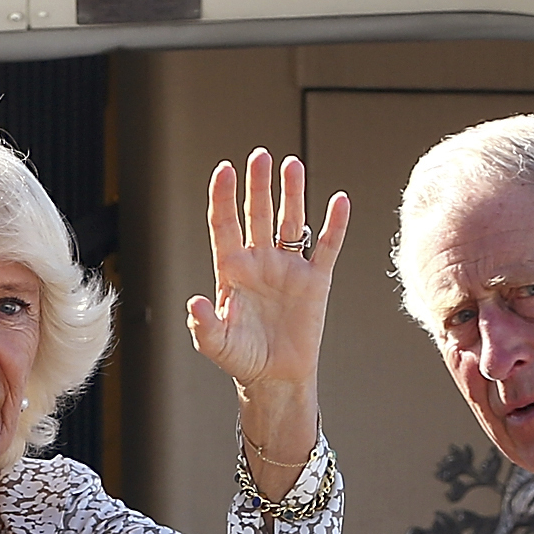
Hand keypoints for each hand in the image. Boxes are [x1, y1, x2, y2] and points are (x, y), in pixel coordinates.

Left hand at [186, 150, 348, 402]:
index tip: (225, 170)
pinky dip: (335, 225)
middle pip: (257, 213)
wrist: (276, 378)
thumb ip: (203, 324)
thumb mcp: (216, 344)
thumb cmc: (242, 359)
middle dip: (258, 185)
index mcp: (232, 270)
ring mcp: (288, 269)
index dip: (224, 196)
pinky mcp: (316, 282)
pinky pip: (327, 247)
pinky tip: (340, 201)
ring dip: (291, 194)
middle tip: (260, 156)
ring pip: (290, 222)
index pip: (225, 224)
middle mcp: (260, 262)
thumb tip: (194, 302)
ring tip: (292, 165)